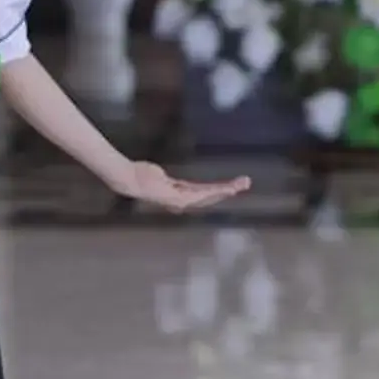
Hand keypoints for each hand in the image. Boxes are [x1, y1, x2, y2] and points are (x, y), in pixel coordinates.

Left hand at [115, 158, 251, 213]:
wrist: (131, 179)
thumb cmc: (143, 177)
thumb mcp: (161, 178)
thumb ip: (170, 182)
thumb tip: (167, 180)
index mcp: (181, 196)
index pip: (204, 194)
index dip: (220, 190)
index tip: (234, 185)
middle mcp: (183, 201)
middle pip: (211, 196)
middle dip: (229, 190)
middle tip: (246, 183)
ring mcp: (182, 201)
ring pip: (210, 195)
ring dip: (228, 190)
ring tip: (242, 184)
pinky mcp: (180, 198)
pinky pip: (202, 194)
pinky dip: (216, 191)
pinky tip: (227, 188)